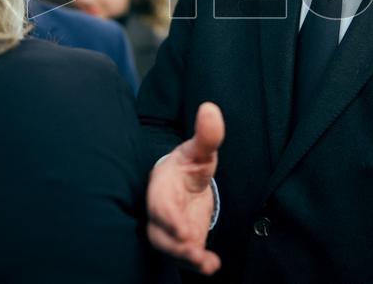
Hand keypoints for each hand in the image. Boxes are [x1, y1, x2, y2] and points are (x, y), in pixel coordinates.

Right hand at [146, 102, 224, 274]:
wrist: (182, 184)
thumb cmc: (186, 166)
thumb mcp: (199, 151)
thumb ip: (206, 135)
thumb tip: (210, 108)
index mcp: (160, 189)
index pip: (159, 206)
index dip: (169, 219)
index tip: (183, 230)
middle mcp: (161, 214)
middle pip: (161, 235)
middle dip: (175, 246)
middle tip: (193, 252)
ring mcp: (171, 231)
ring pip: (172, 250)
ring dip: (187, 258)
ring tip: (206, 263)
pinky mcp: (183, 243)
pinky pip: (186, 258)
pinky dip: (198, 265)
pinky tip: (213, 265)